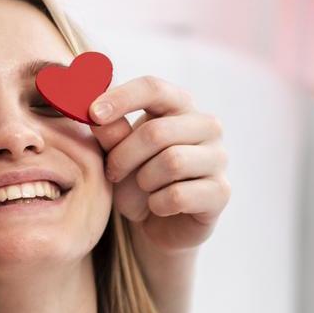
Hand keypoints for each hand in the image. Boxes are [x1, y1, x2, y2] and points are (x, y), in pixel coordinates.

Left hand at [88, 76, 229, 254]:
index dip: (121, 98)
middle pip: (156, 131)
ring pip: (171, 162)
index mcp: (180, 105)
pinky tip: (158, 206)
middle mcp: (206, 126)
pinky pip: (179, 195)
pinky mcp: (221, 191)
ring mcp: (218, 158)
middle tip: (111, 172)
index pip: (153, 88)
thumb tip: (92, 109)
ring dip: (143, 181)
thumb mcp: (116, 154)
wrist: (160, 223)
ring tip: (142, 189)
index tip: (92, 113)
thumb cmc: (138, 179)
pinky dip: (158, 205)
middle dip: (123, 156)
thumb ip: (109, 131)